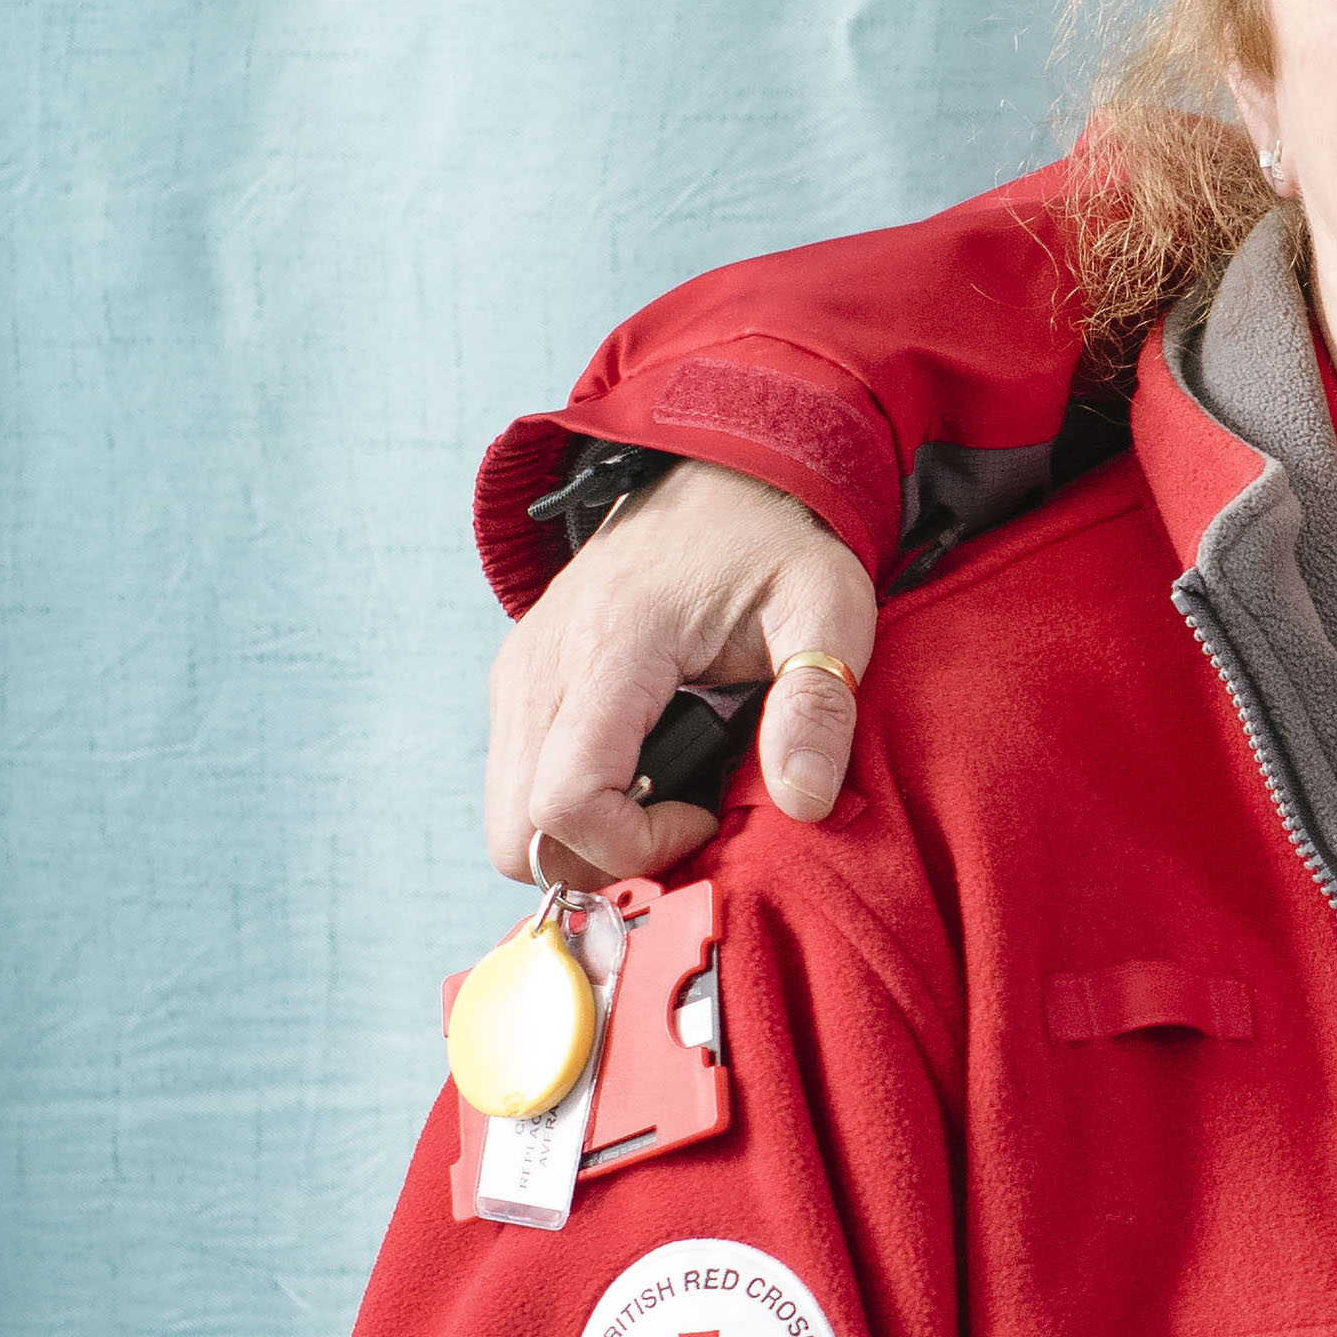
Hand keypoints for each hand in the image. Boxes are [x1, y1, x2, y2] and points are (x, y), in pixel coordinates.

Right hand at [486, 459, 876, 885]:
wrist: (718, 476)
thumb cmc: (778, 543)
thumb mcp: (828, 609)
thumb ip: (819, 703)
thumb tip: (804, 802)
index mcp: (612, 648)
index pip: (565, 802)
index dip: (635, 845)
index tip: (706, 815)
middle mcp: (541, 666)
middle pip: (516, 835)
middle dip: (601, 860)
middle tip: (684, 822)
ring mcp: (519, 675)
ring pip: (508, 822)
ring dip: (587, 839)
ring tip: (671, 794)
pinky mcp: (519, 684)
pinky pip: (517, 786)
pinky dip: (572, 810)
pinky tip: (644, 773)